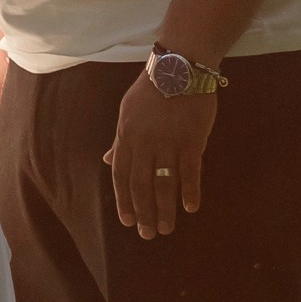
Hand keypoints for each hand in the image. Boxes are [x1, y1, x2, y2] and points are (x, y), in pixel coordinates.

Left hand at [106, 70, 214, 240]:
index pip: (121, 176)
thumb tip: (108, 161)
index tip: (127, 221)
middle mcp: (144, 143)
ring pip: (164, 184)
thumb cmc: (152, 89)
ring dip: (165, 209)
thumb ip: (120, 141)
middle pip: (141, 185)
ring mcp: (168, 143)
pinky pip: (190, 172)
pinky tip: (190, 207)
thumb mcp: (127, 112)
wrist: (180, 67)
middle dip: (143, 212)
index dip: (124, 200)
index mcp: (126, 136)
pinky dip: (190, 191)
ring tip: (167, 228)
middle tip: (148, 234)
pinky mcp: (192, 140)